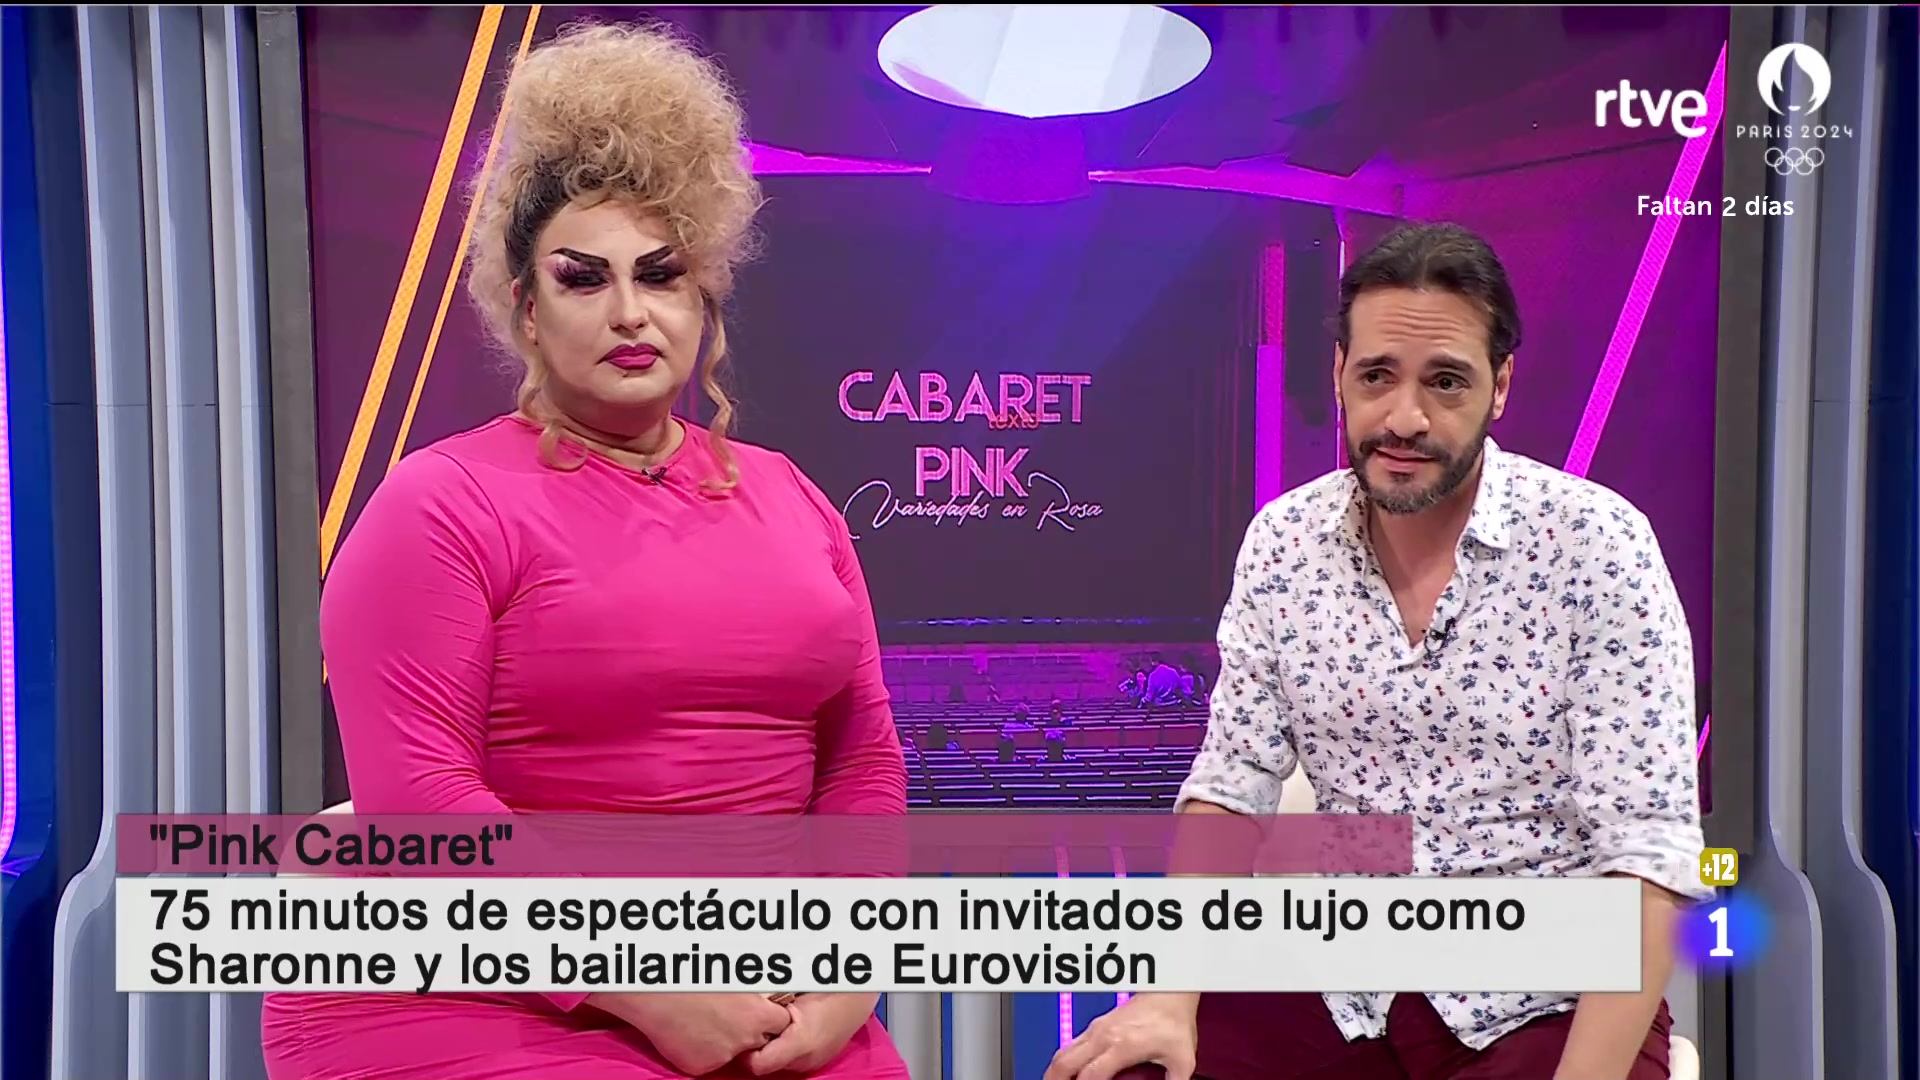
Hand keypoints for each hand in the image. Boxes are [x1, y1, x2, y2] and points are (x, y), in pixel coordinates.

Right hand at [587, 992, 793, 1075]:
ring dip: (725, 1040)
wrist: (656, 992)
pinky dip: (702, 1049)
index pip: (782, 1022)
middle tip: (729, 1014)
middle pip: (760, 1040)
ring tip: (704, 1017)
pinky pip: (709, 1061)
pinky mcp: (701, 1066)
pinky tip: (689, 1029)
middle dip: (751, 1031)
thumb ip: (758, 994)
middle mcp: (745, 1037)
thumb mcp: (737, 979)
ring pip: (733, 1051)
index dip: (772, 1016)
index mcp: (758, 1014)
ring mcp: (723, 1055)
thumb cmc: (696, 977)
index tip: (762, 1011)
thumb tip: (771, 996)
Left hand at [742, 992, 878, 1075]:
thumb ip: (768, 1011)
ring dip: (773, 1047)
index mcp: (799, 1043)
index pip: (757, 1064)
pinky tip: (791, 1029)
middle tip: (759, 1024)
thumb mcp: (792, 996)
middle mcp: (806, 1060)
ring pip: (778, 1063)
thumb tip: (744, 1015)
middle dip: (759, 1047)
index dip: (747, 1049)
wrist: (856, 998)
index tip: (747, 1032)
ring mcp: (812, 1064)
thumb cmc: (826, 991)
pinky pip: (792, 1061)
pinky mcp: (817, 1062)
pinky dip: (786, 1047)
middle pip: (766, 1064)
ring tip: (777, 1024)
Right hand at [1045, 993, 1198, 1079]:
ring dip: (1056, 1070)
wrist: (1170, 991)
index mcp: (1121, 1046)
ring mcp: (1097, 1028)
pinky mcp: (1098, 1025)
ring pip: (1064, 1051)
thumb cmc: (1174, 1020)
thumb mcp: (1182, 1060)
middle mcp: (1104, 1036)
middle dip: (1054, 1079)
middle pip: (1065, 1062)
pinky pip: (1072, 1044)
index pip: (1089, 1076)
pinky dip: (1066, 1060)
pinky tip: (1071, 1070)